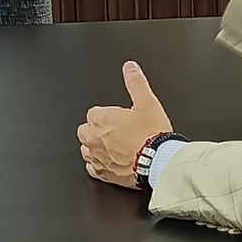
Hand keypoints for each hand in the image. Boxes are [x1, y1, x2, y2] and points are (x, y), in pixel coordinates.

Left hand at [79, 62, 173, 189]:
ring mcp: (96, 157)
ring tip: (113, 146)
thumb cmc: (152, 135)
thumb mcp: (147, 102)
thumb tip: (130, 67)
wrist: (158, 162)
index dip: (106, 115)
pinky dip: (98, 164)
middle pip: (84, 130)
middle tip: (115, 131)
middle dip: (96, 130)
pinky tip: (110, 161)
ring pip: (85, 149)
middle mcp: (93, 138)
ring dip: (94, 146)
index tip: (118, 118)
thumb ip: (136, 82)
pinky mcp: (102, 173)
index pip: (93, 113)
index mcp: (101, 119)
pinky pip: (91, 168)